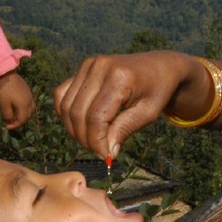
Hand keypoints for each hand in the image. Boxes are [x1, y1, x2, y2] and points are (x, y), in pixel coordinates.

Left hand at [0, 70, 34, 129]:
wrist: (7, 74)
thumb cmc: (4, 89)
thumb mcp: (3, 104)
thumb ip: (7, 114)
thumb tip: (10, 121)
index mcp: (24, 105)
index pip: (22, 120)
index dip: (14, 125)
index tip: (6, 126)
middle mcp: (29, 102)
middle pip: (27, 116)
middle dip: (19, 121)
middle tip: (10, 122)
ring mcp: (30, 96)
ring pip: (30, 110)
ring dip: (23, 115)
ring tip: (15, 116)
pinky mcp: (28, 91)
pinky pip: (30, 104)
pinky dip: (25, 109)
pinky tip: (18, 107)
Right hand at [55, 51, 196, 158]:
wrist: (159, 66)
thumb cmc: (157, 90)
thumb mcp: (148, 114)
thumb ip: (125, 130)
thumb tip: (106, 153)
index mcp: (119, 77)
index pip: (96, 117)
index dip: (96, 141)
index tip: (106, 156)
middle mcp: (99, 67)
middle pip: (77, 113)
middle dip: (85, 138)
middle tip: (100, 150)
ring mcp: (89, 65)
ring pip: (66, 105)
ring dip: (74, 129)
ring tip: (92, 139)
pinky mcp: (83, 68)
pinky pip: (62, 94)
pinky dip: (66, 113)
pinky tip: (81, 124)